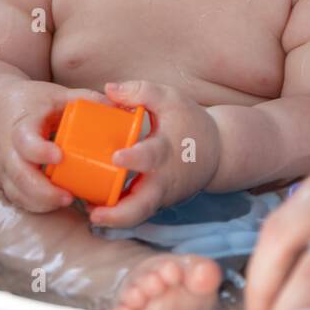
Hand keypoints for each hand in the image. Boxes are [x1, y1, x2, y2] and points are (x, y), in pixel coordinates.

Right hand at [0, 80, 102, 212]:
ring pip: (16, 192)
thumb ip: (84, 99)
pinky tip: (55, 203)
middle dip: (43, 191)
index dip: (39, 151)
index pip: (24, 140)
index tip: (59, 156)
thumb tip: (119, 106)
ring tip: (66, 200)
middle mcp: (7, 149)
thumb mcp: (54, 94)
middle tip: (68, 196)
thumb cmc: (28, 103)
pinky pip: (17, 198)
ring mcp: (3, 168)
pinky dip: (35, 204)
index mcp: (20, 124)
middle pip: (19, 175)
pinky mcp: (4, 180)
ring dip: (41, 202)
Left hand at [88, 79, 221, 228]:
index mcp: (166, 150)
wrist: (218, 152)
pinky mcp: (157, 203)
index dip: (134, 158)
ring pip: (139, 215)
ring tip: (90, 214)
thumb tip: (108, 90)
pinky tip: (96, 208)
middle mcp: (164, 179)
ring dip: (114, 219)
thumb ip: (141, 91)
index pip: (151, 156)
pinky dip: (118, 215)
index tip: (116, 157)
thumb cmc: (189, 122)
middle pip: (144, 205)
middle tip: (95, 213)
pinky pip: (137, 213)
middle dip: (119, 213)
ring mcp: (161, 195)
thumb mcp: (170, 99)